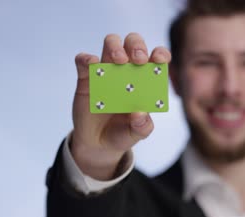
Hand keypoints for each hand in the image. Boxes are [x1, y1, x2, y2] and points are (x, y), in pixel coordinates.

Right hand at [70, 33, 171, 180]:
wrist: (97, 144)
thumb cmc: (121, 134)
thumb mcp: (136, 134)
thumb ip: (142, 126)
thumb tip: (140, 113)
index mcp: (144, 79)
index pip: (155, 57)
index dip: (161, 53)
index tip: (160, 60)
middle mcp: (126, 70)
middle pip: (133, 43)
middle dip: (137, 46)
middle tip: (138, 60)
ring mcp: (106, 71)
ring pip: (111, 43)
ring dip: (115, 46)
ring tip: (119, 61)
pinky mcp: (86, 77)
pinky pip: (83, 61)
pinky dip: (86, 58)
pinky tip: (91, 64)